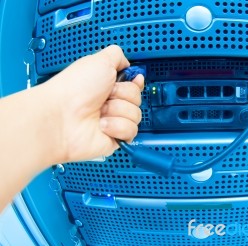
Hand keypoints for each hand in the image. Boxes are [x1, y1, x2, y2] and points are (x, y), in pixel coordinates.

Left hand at [43, 45, 143, 162]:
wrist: (61, 117)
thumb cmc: (74, 89)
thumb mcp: (99, 61)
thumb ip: (117, 56)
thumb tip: (126, 62)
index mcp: (107, 85)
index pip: (133, 85)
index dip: (135, 83)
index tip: (134, 79)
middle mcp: (110, 103)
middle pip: (137, 98)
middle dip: (123, 95)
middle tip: (105, 96)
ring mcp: (113, 121)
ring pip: (136, 115)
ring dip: (119, 111)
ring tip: (100, 112)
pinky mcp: (115, 138)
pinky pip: (131, 131)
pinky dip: (117, 126)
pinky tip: (102, 125)